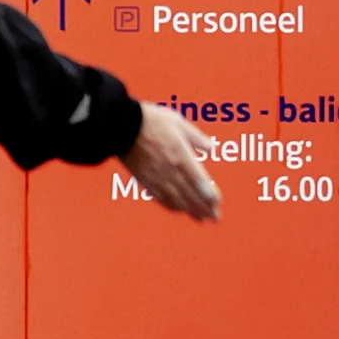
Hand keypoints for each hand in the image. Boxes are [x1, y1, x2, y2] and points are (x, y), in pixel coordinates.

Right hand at [120, 101, 220, 221]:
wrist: (121, 126)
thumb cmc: (150, 121)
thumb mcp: (179, 123)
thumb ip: (197, 138)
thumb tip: (211, 148)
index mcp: (182, 158)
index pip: (202, 184)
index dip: (211, 197)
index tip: (217, 204)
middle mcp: (171, 172)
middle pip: (191, 196)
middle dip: (204, 209)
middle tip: (214, 218)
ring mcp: (157, 178)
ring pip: (177, 201)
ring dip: (190, 211)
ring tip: (199, 218)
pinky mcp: (144, 180)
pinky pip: (160, 198)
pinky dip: (171, 206)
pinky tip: (177, 209)